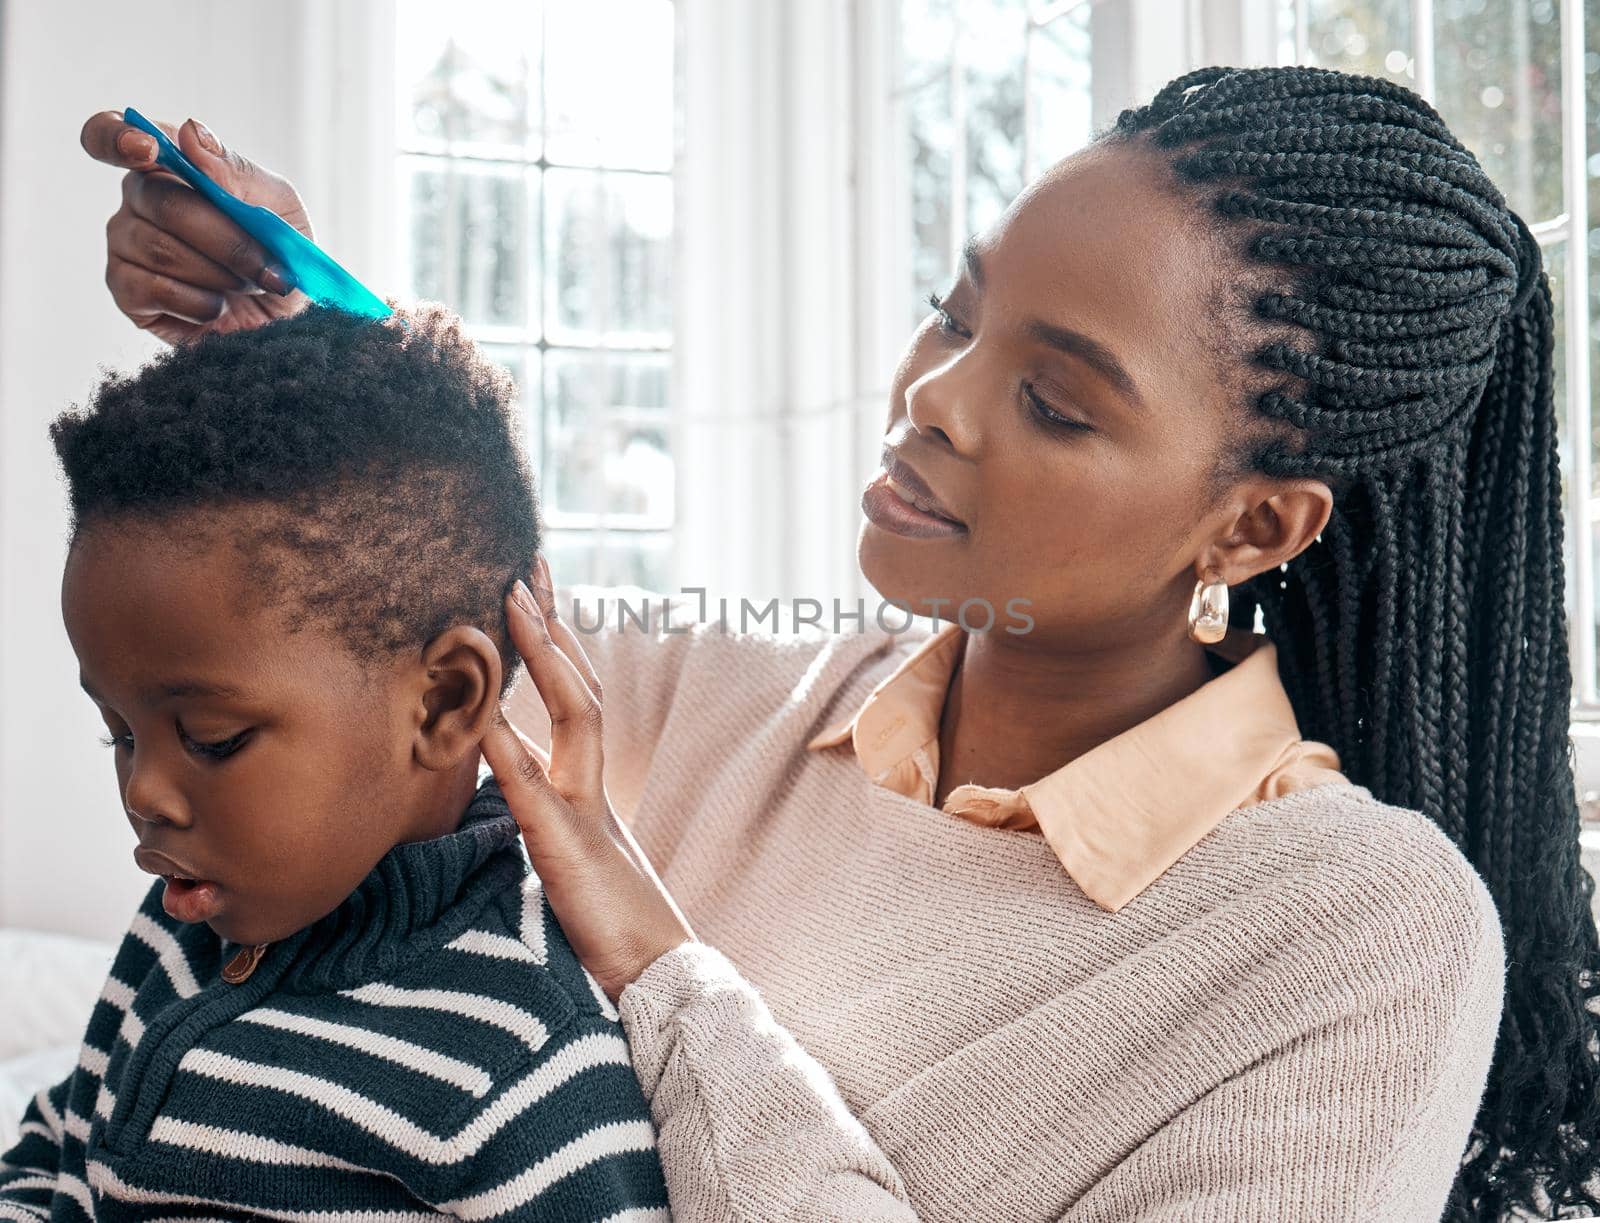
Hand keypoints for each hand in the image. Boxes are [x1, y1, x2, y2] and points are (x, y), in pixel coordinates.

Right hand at [80, 110, 312, 344]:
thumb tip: (191, 133)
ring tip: (248, 286)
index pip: (115, 134)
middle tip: (268, 266)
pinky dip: (200, 303)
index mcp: (170, 165)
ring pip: (160, 249)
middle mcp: (139, 199)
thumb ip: (236, 169)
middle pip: (162, 202)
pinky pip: (153, 289)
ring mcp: (126, 244)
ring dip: (221, 274)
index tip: (147, 148)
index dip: (119, 136)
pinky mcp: (126, 291)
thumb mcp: (279, 205)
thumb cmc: (281, 253)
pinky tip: (218, 307)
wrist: (288, 318)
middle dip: (227, 240)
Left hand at [481, 556, 695, 1002]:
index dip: (554, 644)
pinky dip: (510, 750)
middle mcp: (593, 787)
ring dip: (545, 657)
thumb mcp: (572, 863)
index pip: (573, 698)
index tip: (532, 591)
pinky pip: (535, 792)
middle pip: (578, 686)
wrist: (661, 978)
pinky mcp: (570, 852)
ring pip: (574, 717)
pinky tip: (484, 715)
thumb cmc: (614, 930)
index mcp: (589, 789)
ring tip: (515, 602)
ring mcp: (587, 813)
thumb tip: (511, 793)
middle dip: (552, 623)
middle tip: (528, 563)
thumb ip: (547, 820)